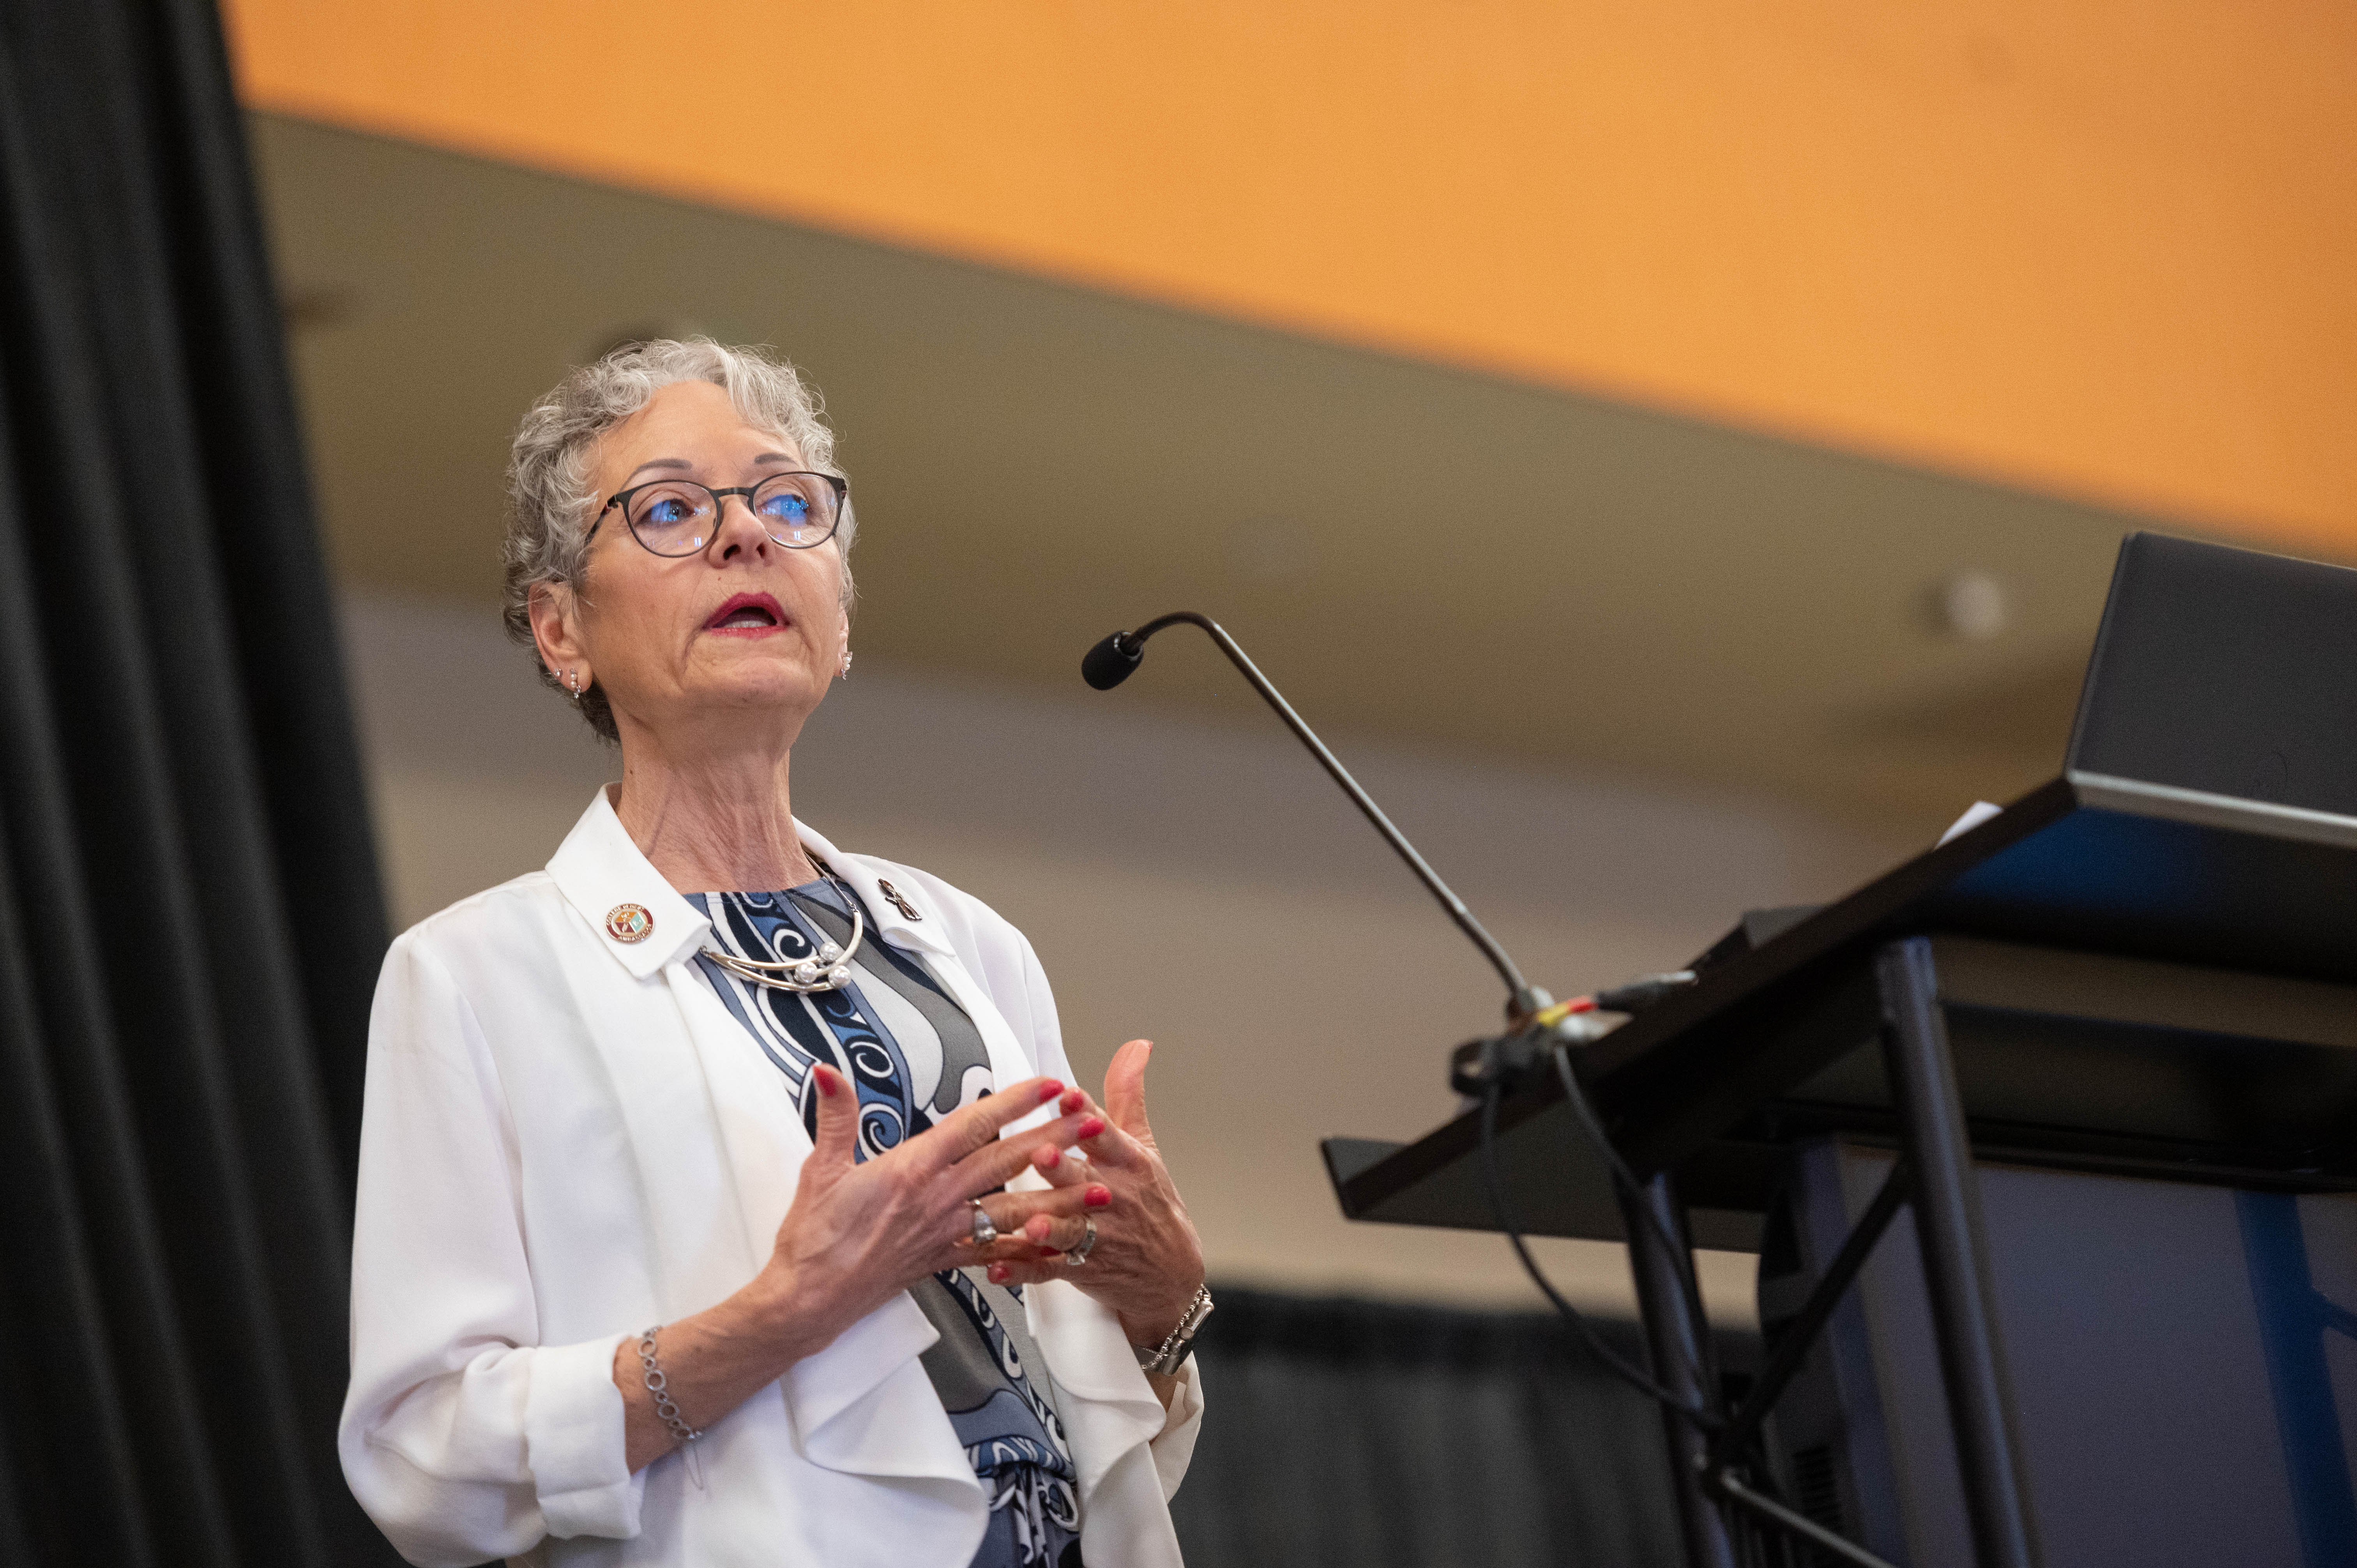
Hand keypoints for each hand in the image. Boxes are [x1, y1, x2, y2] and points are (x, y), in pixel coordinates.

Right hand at [756, 1067, 1107, 1352]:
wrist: (812, 1298)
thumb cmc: (815, 1237)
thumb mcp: (821, 1169)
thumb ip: (836, 1117)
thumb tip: (829, 1072)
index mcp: (913, 1169)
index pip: (975, 1125)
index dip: (1015, 1102)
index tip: (1048, 1085)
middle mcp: (939, 1199)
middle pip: (1008, 1161)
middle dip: (1056, 1139)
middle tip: (1095, 1122)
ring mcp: (947, 1231)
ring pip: (1015, 1209)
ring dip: (1061, 1197)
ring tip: (1101, 1188)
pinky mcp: (946, 1260)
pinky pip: (997, 1253)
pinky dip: (1030, 1250)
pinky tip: (1061, 1245)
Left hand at [983, 1040, 1204, 1349]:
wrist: (1171, 1276)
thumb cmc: (1152, 1205)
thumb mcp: (1145, 1147)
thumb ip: (1127, 1095)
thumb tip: (1137, 1046)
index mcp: (1127, 1164)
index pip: (1107, 1135)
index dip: (1087, 1115)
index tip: (1069, 1096)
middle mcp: (1112, 1199)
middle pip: (1083, 1181)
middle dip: (1062, 1167)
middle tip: (1042, 1153)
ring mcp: (1097, 1237)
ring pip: (1069, 1229)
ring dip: (1049, 1224)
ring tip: (1030, 1222)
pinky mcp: (1081, 1269)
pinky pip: (1049, 1269)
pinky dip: (1024, 1269)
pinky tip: (1000, 1266)